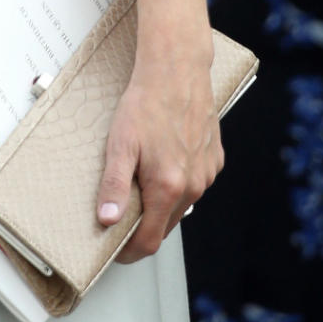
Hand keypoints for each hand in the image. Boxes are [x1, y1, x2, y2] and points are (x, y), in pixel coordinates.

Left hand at [96, 44, 223, 262]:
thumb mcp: (120, 144)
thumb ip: (114, 185)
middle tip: (122, 213)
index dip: (130, 251)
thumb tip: (107, 219)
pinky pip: (195, 183)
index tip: (117, 250)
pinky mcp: (214, 159)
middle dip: (144, 227)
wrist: (177, 70)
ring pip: (181, 204)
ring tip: (142, 179)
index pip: (150, 240)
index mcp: (168, 186)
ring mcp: (207, 173)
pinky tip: (165, 160)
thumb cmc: (147, 102)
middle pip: (165, 225)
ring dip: (162, 203)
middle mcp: (193, 185)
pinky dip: (179, 182)